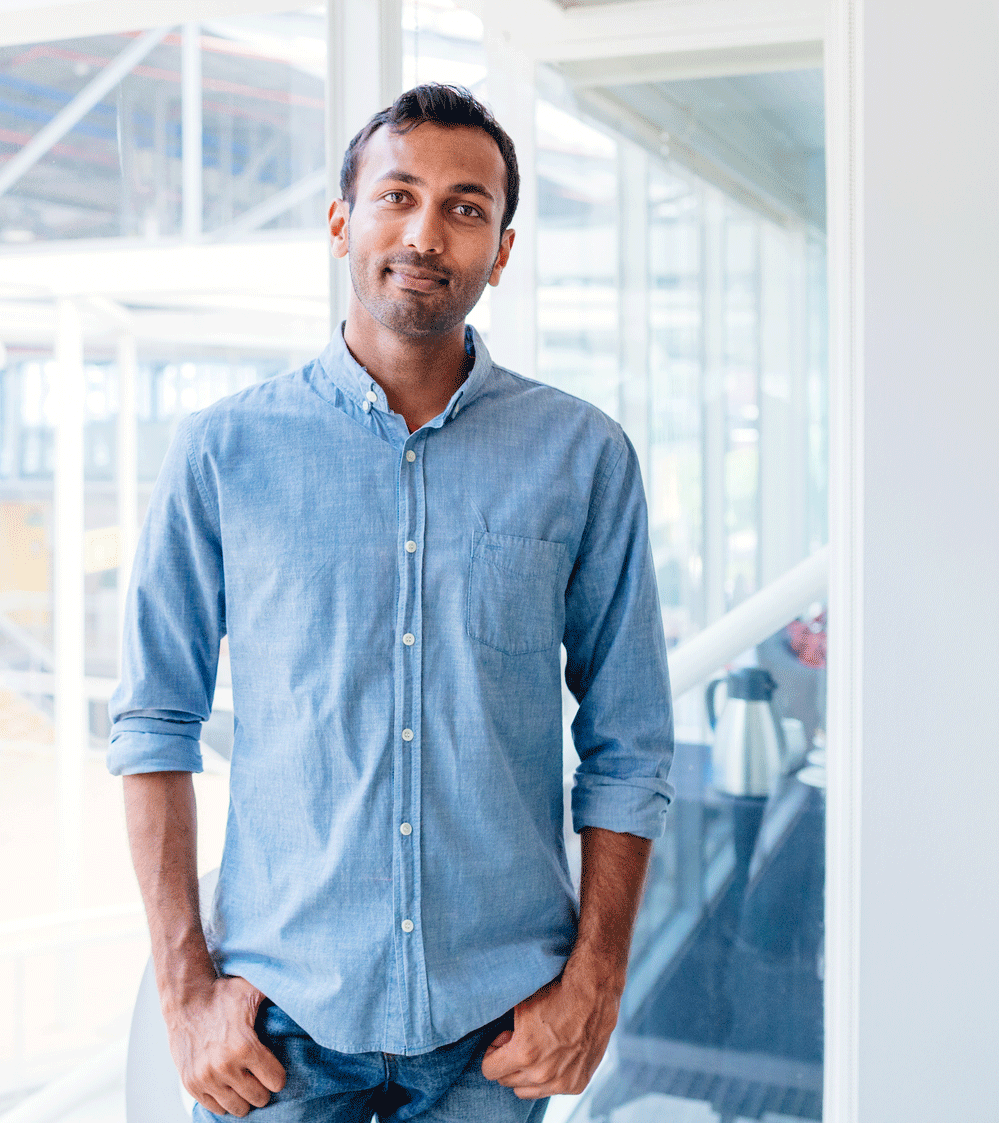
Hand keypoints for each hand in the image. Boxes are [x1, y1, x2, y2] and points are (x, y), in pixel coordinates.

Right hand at [163, 975, 286, 1116]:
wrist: (185, 999)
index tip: (275, 1068)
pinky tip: (229, 1085)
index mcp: (245, 1046)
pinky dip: (224, 1100)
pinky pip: (216, 1108)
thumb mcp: (253, 989)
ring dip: (244, 1097)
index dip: (278, 1075)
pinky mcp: (191, 1085)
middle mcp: (225, 1066)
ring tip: (245, 1082)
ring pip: (238, 1108)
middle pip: (259, 1098)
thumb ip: (278, 992)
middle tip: (260, 1075)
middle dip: (263, 1088)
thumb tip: (306, 992)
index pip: (276, 1081)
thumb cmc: (222, 993)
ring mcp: (206, 1078)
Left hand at [480, 963, 621, 1098]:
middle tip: (519, 1040)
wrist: (593, 993)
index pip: (489, 1071)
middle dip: (508, 1061)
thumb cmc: (556, 994)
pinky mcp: (577, 1084)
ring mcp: (562, 1082)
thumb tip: (497, 1042)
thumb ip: (503, 1030)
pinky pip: (550, 1090)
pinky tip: (554, 1054)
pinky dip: (548, 1077)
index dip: (492, 1052)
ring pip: (526, 1091)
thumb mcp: (520, 1005)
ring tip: (536, 1048)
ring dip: (525, 1074)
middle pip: (506, 1081)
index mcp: (525, 1054)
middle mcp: (543, 1074)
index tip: (504, 1038)